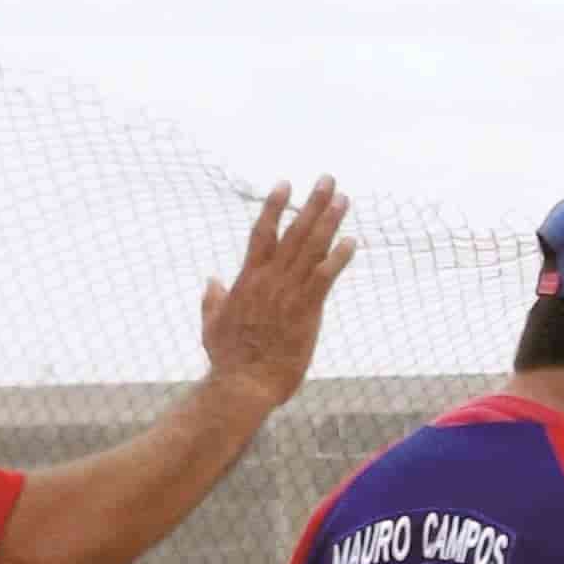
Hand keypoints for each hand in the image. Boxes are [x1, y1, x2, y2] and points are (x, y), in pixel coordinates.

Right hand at [198, 178, 355, 405]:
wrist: (243, 383)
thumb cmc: (228, 358)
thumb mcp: (212, 323)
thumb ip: (212, 299)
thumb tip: (211, 281)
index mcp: (247, 279)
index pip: (262, 233)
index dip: (274, 207)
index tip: (285, 185)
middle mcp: (268, 280)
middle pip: (293, 233)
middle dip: (311, 204)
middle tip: (327, 180)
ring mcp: (287, 293)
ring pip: (310, 249)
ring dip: (329, 222)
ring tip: (343, 199)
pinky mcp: (306, 310)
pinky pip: (324, 278)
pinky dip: (338, 258)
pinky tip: (352, 241)